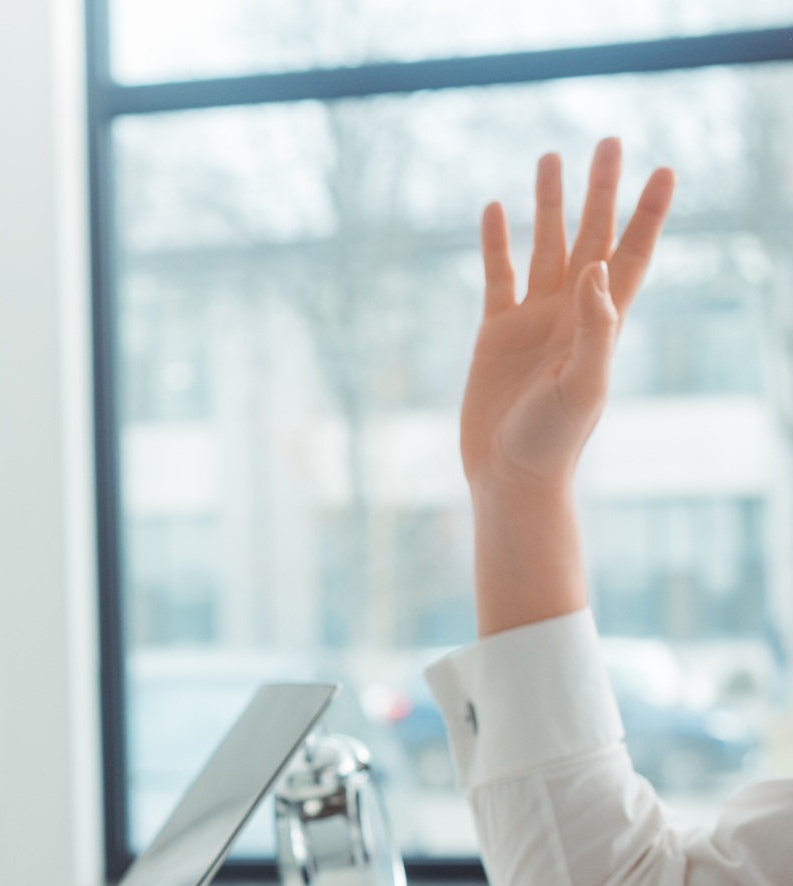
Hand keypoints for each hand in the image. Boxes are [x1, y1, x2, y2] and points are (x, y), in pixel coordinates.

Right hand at [460, 139, 674, 635]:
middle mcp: (571, 311)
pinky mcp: (495, 333)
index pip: (631, 253)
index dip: (648, 213)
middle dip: (601, 190)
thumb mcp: (584, 383)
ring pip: (545, 246)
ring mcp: (533, 319)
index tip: (663, 170)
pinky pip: (497, 275)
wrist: (509, 474)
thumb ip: (594, 325)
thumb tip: (596, 268)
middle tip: (608, 141)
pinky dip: (496, 242)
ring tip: (548, 158)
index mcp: (602, 320)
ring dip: (549, 204)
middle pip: (592, 236)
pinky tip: (493, 210)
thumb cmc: (554, 439)